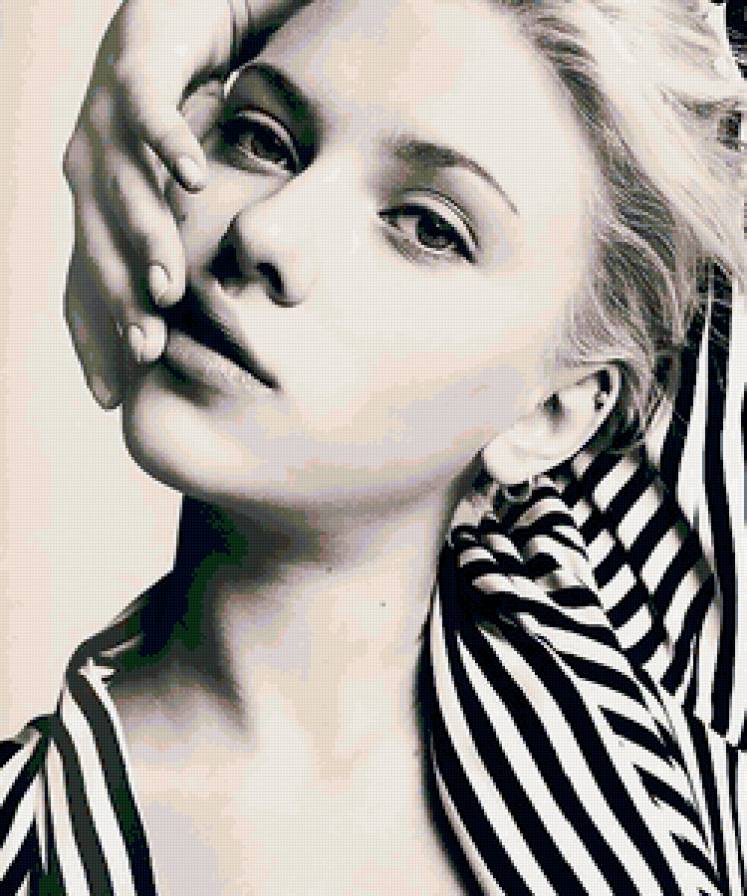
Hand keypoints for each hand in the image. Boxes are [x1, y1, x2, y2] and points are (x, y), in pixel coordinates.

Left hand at [63, 0, 308, 406]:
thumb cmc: (180, 119)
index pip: (87, 285)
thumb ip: (184, 253)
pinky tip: (196, 177)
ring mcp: (105, 123)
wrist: (172, 21)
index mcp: (98, 210)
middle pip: (102, 250)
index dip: (94, 340)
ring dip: (147, 240)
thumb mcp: (178, 199)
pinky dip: (170, 144)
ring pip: (123, 191)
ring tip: (170, 286)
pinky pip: (150, 112)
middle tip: (150, 352)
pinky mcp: (135, 73)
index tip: (111, 397)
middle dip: (123, 303)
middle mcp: (90, 173)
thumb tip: (208, 319)